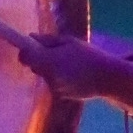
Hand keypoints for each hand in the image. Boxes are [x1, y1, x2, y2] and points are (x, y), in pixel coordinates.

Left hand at [17, 33, 132, 99]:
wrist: (106, 78)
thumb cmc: (89, 55)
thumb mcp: (69, 42)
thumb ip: (48, 40)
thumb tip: (31, 37)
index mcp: (49, 60)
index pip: (25, 57)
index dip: (25, 52)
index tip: (32, 47)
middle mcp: (48, 76)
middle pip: (34, 67)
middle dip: (40, 60)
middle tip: (56, 53)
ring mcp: (54, 88)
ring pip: (45, 76)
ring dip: (51, 69)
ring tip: (69, 64)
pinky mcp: (61, 96)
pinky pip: (54, 84)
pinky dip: (59, 79)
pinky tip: (74, 75)